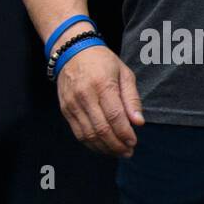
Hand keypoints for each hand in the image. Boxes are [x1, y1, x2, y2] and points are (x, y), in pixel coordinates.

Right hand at [56, 41, 144, 156]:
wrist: (72, 51)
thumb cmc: (102, 61)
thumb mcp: (124, 73)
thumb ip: (132, 98)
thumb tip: (138, 123)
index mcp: (102, 84)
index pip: (115, 116)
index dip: (125, 133)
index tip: (134, 142)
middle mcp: (84, 95)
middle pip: (101, 129)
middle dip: (117, 145)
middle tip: (128, 151)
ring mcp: (72, 103)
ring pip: (89, 135)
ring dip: (105, 148)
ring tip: (118, 152)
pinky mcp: (65, 109)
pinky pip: (78, 133)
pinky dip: (91, 144)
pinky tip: (103, 146)